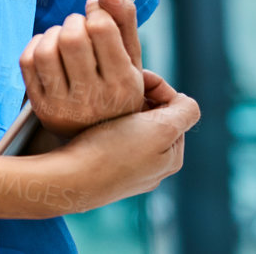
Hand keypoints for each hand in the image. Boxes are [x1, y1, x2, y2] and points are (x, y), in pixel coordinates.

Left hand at [18, 0, 144, 137]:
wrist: (100, 138)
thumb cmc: (118, 89)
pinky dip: (37, 45)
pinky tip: (51, 52)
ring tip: (67, 41)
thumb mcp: (132, 58)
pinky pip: (27, 60)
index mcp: (124, 85)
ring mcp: (64, 106)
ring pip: (47, 47)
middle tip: (81, 29)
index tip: (97, 17)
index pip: (100, 28)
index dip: (96, 12)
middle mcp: (94, 98)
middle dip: (74, 22)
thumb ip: (123, 19)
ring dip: (55, 33)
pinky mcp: (41, 107)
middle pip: (71, 36)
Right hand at [52, 69, 198, 212]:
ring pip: (131, 125)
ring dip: (121, 109)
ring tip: (104, 102)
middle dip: (139, 99)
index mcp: (171, 157)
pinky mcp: (103, 168)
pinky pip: (111, 137)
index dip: (157, 89)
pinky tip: (92, 119)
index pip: (174, 109)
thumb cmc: (114, 150)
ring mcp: (127, 169)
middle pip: (153, 117)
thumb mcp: (161, 128)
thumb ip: (184, 112)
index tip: (135, 78)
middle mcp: (153, 166)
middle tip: (117, 89)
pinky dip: (105, 123)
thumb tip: (186, 100)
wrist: (69, 178)